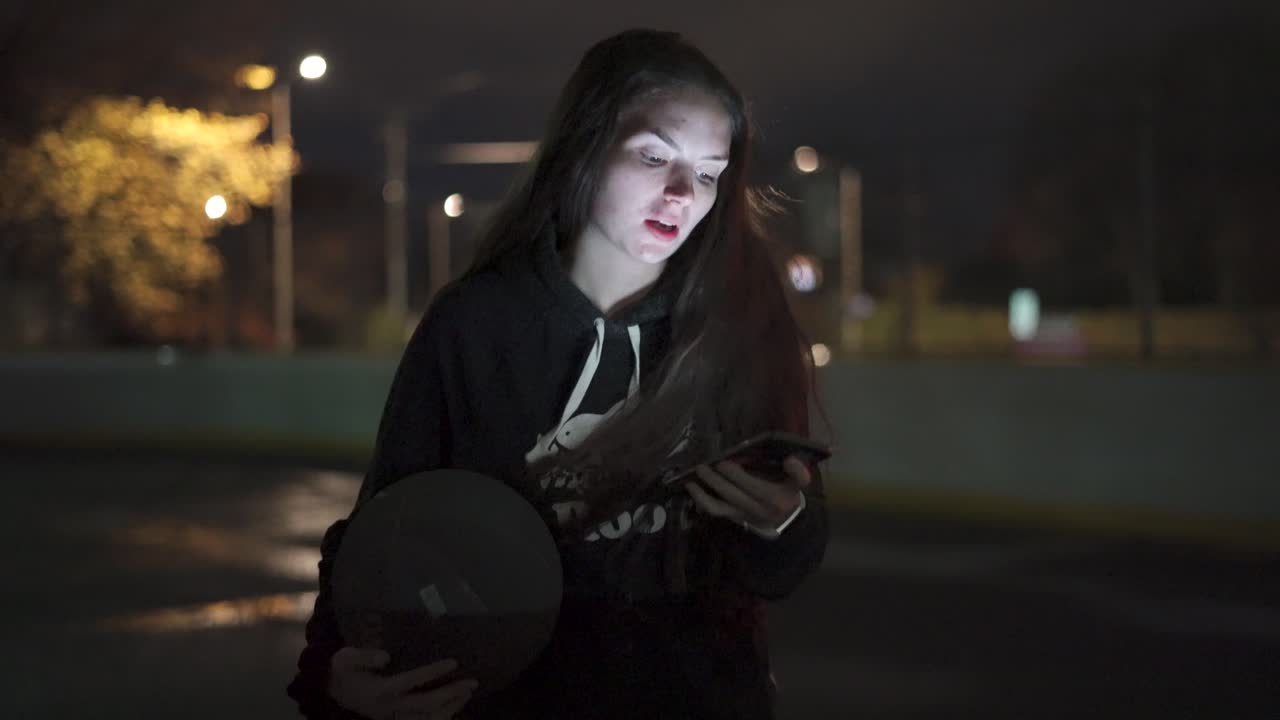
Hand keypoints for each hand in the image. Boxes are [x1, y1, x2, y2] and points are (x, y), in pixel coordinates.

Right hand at [329, 647, 477, 719]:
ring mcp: (393, 716)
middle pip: (426, 705)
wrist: (331, 690)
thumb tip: (385, 655)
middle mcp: (389, 707)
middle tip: (472, 682)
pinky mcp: (395, 719)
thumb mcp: (346, 658)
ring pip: (427, 718)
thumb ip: (364, 656)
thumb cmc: (343, 669)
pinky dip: (441, 716)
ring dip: (450, 706)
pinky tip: (455, 705)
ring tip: (468, 692)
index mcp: (380, 690)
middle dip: (451, 694)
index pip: (412, 681)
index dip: (433, 673)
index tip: (454, 662)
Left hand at [685, 455, 810, 531]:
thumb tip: (790, 460)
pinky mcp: (733, 516)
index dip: (736, 476)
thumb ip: (798, 472)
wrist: (786, 520)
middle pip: (732, 495)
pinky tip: (692, 488)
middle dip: (715, 480)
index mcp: (773, 498)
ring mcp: (742, 514)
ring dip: (703, 494)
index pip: (753, 487)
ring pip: (719, 506)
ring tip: (691, 480)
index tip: (724, 463)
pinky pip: (715, 510)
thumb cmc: (788, 494)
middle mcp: (756, 508)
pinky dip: (702, 500)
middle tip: (703, 466)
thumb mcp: (798, 483)